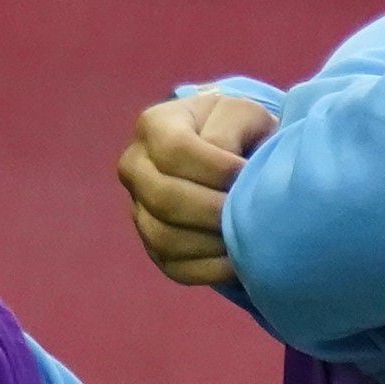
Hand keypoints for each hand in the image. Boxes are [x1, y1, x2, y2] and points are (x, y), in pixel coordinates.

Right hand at [120, 88, 276, 285]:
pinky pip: (174, 267)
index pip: (176, 151)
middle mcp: (135, 167)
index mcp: (154, 126)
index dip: (217, 168)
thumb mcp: (242, 114)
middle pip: (165, 199)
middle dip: (215, 210)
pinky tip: (238, 260)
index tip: (249, 173)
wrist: (231, 155)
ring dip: (211, 242)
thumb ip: (232, 131)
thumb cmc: (240, 130)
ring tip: (246, 236)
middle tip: (249, 213)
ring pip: (164, 237)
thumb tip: (231, 177)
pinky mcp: (153, 246)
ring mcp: (139, 209)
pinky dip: (209, 269)